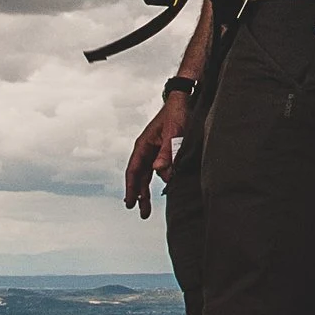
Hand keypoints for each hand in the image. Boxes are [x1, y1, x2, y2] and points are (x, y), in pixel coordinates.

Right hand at [124, 96, 190, 217]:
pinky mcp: (163, 151)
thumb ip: (167, 152)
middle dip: (139, 195)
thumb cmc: (177, 114)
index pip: (134, 170)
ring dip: (147, 191)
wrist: (184, 101)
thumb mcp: (173, 134)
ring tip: (147, 208)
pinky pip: (157, 170)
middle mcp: (146, 150)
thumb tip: (159, 171)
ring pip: (147, 175)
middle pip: (139, 176)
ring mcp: (154, 151)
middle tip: (141, 213)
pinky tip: (161, 190)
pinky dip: (158, 181)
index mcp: (143, 145)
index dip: (131, 188)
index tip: (130, 203)